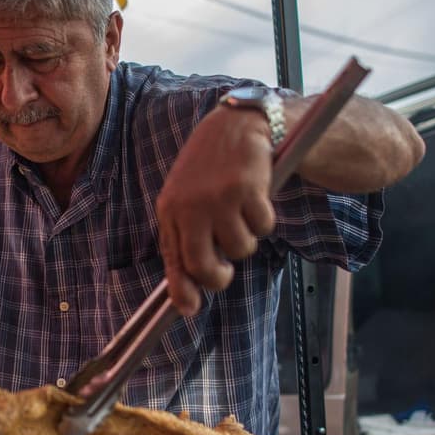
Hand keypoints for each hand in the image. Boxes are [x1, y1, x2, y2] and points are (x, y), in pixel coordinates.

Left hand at [157, 106, 276, 313]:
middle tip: (227, 270)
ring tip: (240, 213)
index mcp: (170, 209)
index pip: (174, 260)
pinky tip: (256, 197)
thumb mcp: (186, 199)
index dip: (182, 289)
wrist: (235, 125)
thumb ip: (186, 238)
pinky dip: (264, 219)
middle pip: (204, 265)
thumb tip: (187, 294)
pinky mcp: (247, 189)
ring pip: (241, 249)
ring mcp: (218, 198)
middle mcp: (190, 206)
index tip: (190, 308)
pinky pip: (262, 227)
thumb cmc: (209, 170)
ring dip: (247, 239)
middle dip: (219, 278)